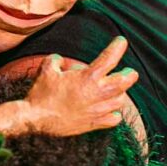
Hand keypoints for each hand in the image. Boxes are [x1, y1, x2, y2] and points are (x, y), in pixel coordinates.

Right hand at [22, 36, 138, 135]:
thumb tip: (60, 60)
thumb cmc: (41, 93)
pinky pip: (113, 119)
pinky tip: (111, 110)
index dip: (117, 47)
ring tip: (117, 90)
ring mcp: (97, 110)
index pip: (109, 58)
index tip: (121, 41)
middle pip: (124, 82)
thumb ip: (55, 60)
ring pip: (120, 100)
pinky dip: (115, 114)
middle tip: (130, 72)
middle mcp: (97, 93)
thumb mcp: (45, 69)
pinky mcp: (94, 123)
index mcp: (88, 77)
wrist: (36, 118)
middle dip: (130, 75)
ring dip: (120, 93)